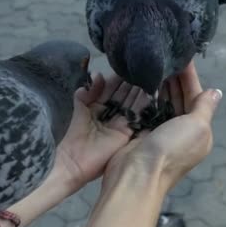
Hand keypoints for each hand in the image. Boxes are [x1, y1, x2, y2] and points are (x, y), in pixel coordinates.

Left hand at [54, 73, 149, 192]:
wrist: (74, 161)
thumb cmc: (75, 135)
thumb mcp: (80, 108)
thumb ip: (87, 92)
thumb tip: (98, 74)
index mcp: (100, 106)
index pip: (112, 89)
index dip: (119, 78)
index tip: (128, 65)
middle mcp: (112, 113)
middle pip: (125, 95)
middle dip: (133, 82)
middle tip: (143, 68)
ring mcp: (121, 123)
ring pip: (133, 104)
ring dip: (140, 92)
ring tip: (149, 77)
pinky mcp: (128, 133)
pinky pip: (138, 117)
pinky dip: (144, 106)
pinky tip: (151, 94)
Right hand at [102, 62, 222, 194]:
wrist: (138, 174)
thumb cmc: (172, 149)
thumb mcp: (197, 127)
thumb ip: (205, 107)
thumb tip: (217, 92)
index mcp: (199, 130)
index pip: (197, 97)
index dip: (190, 77)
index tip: (182, 55)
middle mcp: (181, 131)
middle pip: (179, 98)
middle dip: (174, 77)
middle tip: (164, 54)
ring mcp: (160, 131)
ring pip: (161, 101)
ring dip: (159, 83)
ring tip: (152, 62)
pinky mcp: (141, 131)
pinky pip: (145, 108)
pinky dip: (144, 94)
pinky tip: (139, 79)